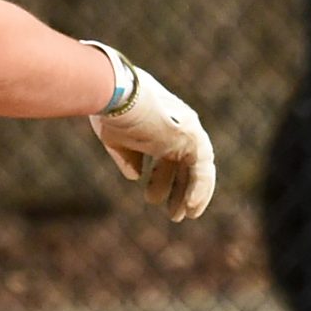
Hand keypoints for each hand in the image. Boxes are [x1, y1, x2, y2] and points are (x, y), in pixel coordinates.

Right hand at [87, 49, 216, 222]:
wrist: (114, 94)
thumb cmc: (108, 111)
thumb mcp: (116, 139)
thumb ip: (128, 157)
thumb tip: (136, 176)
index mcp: (159, 124)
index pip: (167, 154)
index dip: (161, 177)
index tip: (150, 196)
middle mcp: (177, 126)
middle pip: (183, 164)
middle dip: (176, 189)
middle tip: (171, 213)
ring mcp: (186, 130)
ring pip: (196, 169)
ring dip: (188, 194)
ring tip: (177, 216)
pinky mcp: (191, 137)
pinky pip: (202, 169)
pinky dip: (199, 189)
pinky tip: (190, 208)